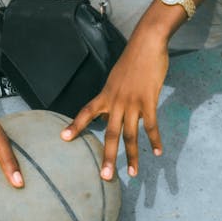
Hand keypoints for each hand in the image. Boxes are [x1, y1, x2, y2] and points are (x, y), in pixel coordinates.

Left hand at [61, 26, 168, 179]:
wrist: (146, 43)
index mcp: (105, 94)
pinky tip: (158, 152)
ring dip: (131, 156)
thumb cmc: (132, 60)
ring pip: (130, 134)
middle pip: (109, 133)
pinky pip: (151, 125)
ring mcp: (132, 102)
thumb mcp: (115, 79)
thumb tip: (106, 115)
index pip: (86, 112)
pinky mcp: (148, 100)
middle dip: (107, 156)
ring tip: (132, 173)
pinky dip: (154, 140)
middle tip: (104, 177)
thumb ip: (111, 98)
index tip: (64, 138)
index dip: (75, 125)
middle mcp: (115, 101)